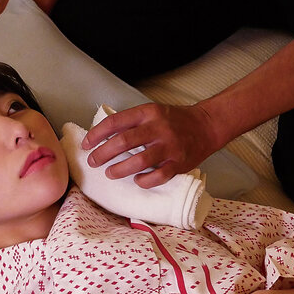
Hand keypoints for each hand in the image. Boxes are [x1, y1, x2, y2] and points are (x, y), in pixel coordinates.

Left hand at [82, 103, 223, 187]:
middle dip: (103, 154)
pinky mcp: (179, 163)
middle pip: (123, 142)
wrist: (206, 126)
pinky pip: (158, 176)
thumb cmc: (175, 121)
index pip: (115, 122)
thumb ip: (133, 122)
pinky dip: (145, 181)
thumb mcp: (153, 112)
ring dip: (120, 169)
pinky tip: (138, 181)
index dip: (97, 134)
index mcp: (148, 113)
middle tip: (93, 162)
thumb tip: (104, 136)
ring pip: (139, 161)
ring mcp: (169, 146)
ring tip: (110, 173)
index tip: (87, 144)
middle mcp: (158, 128)